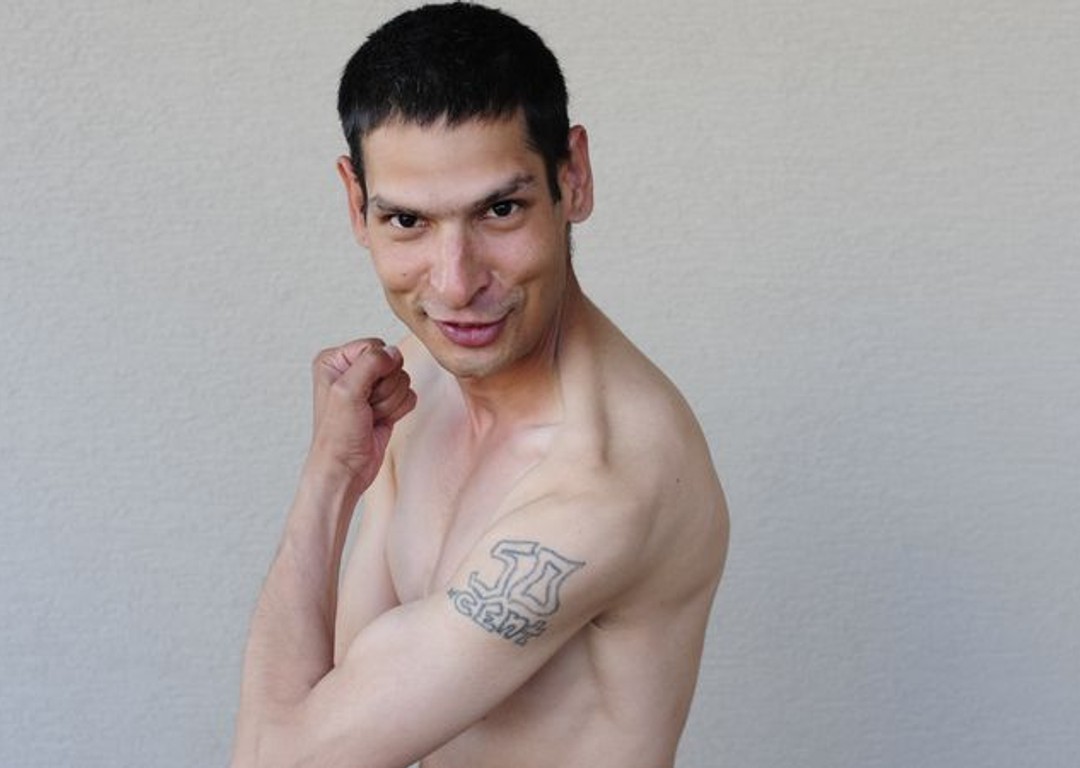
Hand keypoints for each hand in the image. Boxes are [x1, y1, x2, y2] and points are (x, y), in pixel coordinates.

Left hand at [308, 338, 416, 490]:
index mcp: (335, 361)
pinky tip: (381, 421)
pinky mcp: (387, 402)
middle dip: (384, 389)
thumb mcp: (347, 391)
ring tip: (370, 416)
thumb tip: (393, 352)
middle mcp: (353, 370)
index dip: (375, 369)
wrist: (346, 469)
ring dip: (390, 402)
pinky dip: (399, 410)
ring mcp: (371, 387)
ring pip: (403, 379)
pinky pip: (409, 394)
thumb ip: (370, 362)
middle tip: (365, 407)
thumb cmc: (337, 436)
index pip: (374, 346)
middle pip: (392, 363)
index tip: (359, 393)